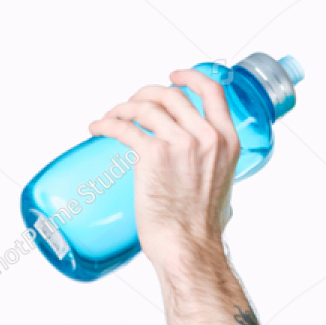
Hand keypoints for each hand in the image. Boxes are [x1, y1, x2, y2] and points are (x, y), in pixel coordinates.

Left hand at [88, 68, 238, 277]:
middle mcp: (206, 136)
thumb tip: (201, 163)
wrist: (189, 247)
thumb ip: (214, 164)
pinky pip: (124, 128)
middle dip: (145, 95)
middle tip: (131, 106)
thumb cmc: (200, 226)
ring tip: (110, 118)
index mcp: (227, 141)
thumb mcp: (223, 183)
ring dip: (122, 108)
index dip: (189, 77)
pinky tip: (98, 129)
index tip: (173, 77)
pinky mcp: (152, 155)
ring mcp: (179, 143)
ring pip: (144, 107)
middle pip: (170, 95)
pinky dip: (107, 124)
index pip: (213, 91)